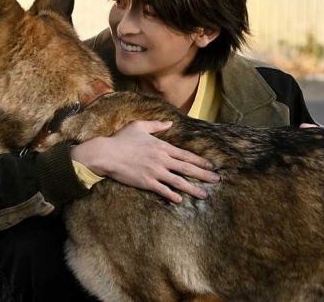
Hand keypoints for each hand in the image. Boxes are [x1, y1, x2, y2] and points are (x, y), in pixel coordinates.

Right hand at [70, 120, 220, 202]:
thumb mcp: (139, 126)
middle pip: (187, 168)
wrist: (107, 153)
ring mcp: (155, 172)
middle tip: (217, 180)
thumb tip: (169, 124)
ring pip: (178, 181)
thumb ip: (156, 125)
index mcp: (162, 146)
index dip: (200, 161)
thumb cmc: (121, 139)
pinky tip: (180, 200)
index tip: (211, 165)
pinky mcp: (146, 182)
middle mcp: (161, 159)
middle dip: (204, 175)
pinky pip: (163, 190)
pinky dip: (172, 195)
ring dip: (193, 189)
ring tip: (204, 195)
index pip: (186, 155)